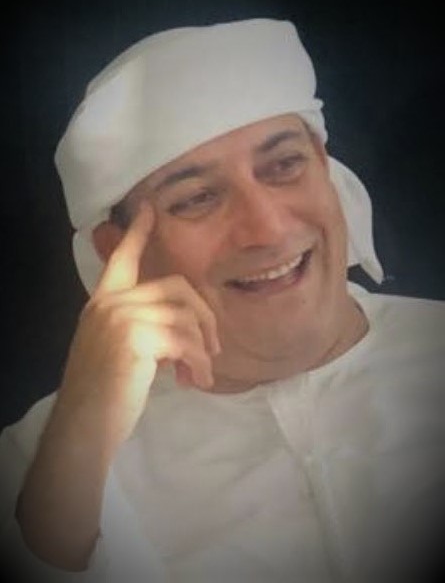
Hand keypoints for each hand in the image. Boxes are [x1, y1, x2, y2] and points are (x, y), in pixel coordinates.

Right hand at [58, 202, 220, 451]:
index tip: (149, 208)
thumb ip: (140, 328)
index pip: (120, 258)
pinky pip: (186, 341)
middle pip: (177, 287)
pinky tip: (196, 381)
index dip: (137, 234)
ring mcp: (122, 318)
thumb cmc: (101, 394)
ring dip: (202, 348)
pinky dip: (199, 363)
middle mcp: (110, 303)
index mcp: (102, 302)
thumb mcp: (115, 350)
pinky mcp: (136, 337)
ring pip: (186, 317)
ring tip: (200, 373)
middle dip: (204, 315)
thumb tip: (183, 330)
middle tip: (213, 347)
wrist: (84, 427)